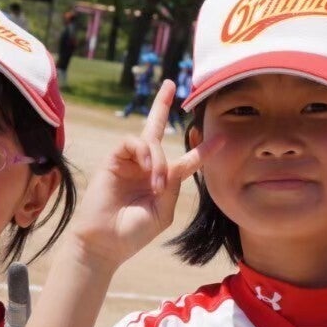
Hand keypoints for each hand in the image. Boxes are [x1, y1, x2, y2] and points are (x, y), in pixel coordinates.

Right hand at [67, 80, 218, 268]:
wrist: (104, 243)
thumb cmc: (133, 232)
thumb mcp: (163, 211)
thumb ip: (172, 185)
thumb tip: (172, 163)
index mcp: (161, 181)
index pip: (186, 160)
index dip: (203, 150)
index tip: (222, 137)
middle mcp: (145, 166)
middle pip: (155, 129)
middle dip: (162, 105)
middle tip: (170, 83)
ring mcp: (128, 161)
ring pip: (150, 141)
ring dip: (158, 161)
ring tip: (155, 184)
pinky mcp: (113, 159)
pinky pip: (133, 142)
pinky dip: (145, 154)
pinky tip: (147, 171)